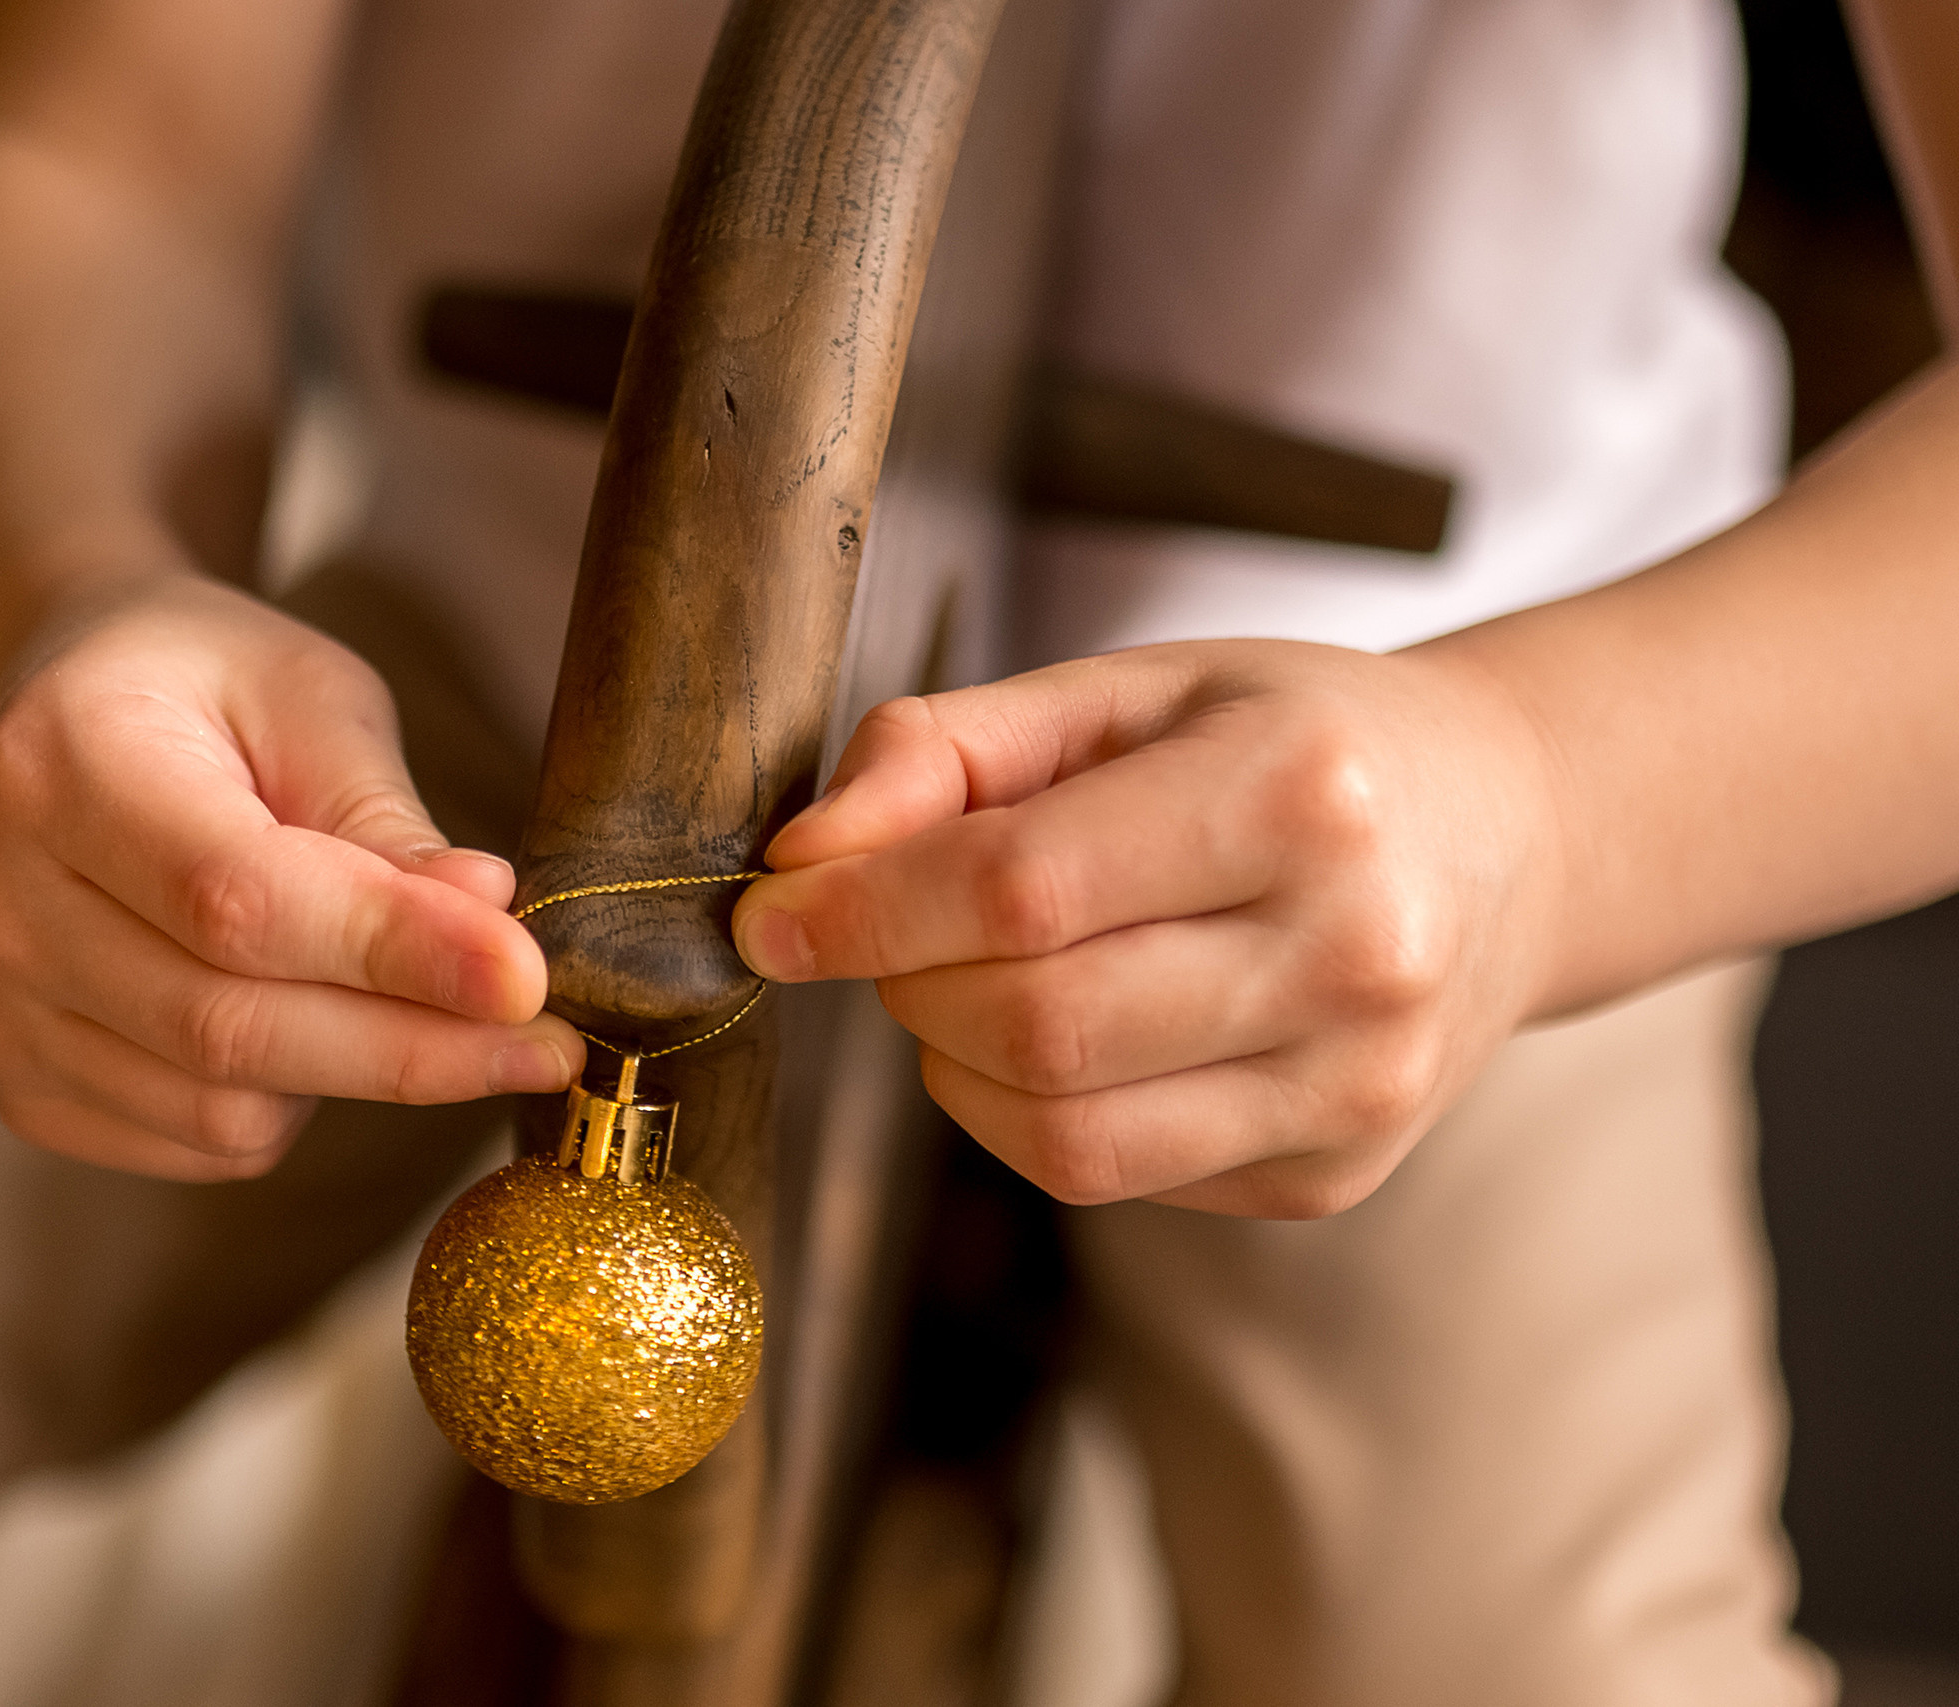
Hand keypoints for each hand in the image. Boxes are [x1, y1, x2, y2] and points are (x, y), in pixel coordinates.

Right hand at [0, 572, 581, 1180]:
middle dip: (413, 1048)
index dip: (392, 953)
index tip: (528, 981)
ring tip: (398, 987)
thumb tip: (491, 942)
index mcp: (58, 763)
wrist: (75, 706)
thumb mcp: (314, 699)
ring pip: (221, 1109)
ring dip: (353, 1072)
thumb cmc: (213, 690)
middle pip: (230, 1028)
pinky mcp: (21, 1082)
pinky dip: (286, 1104)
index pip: (238, 899)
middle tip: (547, 1044)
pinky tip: (307, 1016)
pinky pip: (195, 1144)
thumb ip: (390, 823)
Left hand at [730, 642, 1565, 1216]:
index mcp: (1299, 793)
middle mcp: (1355, 953)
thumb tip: (800, 858)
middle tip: (895, 929)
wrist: (1503, 837)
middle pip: (1034, 1026)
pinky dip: (1031, 1113)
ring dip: (955, 1062)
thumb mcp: (1123, 687)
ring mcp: (1357, 1087)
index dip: (861, 911)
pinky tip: (1066, 1034)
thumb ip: (945, 749)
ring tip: (976, 979)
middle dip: (907, 983)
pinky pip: (1113, 1176)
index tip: (769, 914)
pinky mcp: (1333, 1177)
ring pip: (1062, 1136)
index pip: (1021, 889)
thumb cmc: (1285, 742)